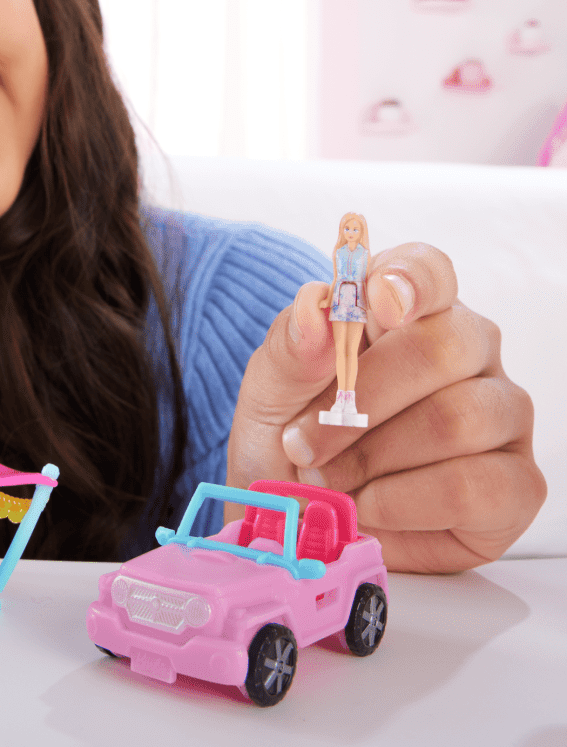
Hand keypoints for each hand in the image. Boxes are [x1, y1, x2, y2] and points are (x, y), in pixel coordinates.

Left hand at [226, 243, 546, 572]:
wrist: (298, 517)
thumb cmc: (293, 436)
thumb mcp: (270, 389)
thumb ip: (291, 346)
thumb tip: (317, 306)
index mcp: (410, 310)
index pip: (429, 271)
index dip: (406, 281)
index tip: (372, 302)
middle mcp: (469, 352)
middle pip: (442, 348)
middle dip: (361, 401)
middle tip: (304, 442)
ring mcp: (501, 416)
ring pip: (457, 420)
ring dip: (373, 458)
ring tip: (327, 479)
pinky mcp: (516, 485)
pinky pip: (473, 488)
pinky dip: (403, 503)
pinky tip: (369, 506)